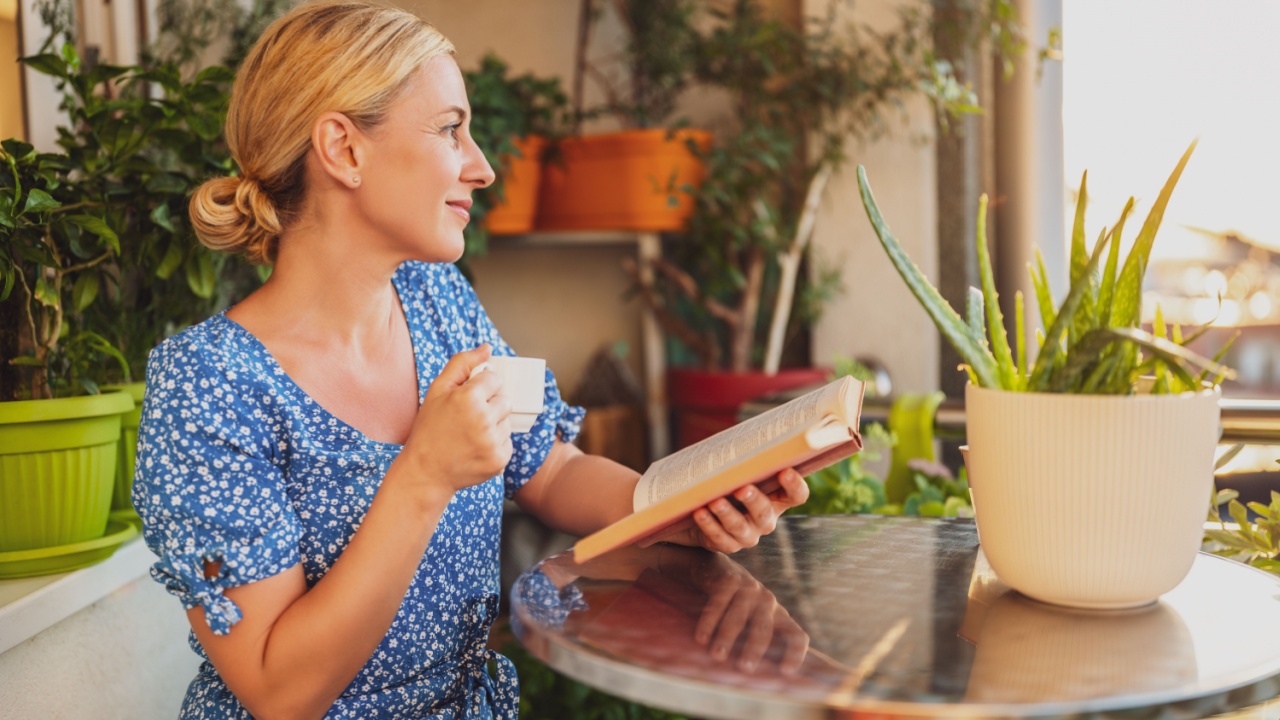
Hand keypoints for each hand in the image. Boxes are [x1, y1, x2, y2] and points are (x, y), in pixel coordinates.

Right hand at [400, 344, 513, 495]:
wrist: (425, 471)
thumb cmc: (430, 428)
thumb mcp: (438, 390)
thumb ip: (462, 363)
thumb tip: (488, 348)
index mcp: (468, 398)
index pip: (494, 378)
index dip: (480, 387)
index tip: (467, 398)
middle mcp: (483, 420)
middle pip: (505, 400)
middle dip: (490, 405)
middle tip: (468, 418)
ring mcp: (492, 442)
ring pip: (507, 421)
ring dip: (493, 425)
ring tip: (469, 434)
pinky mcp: (499, 461)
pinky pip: (508, 442)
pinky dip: (495, 444)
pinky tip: (475, 448)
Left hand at [665, 468, 809, 553]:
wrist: (697, 511)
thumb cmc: (724, 484)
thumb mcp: (737, 472)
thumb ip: (745, 460)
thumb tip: (745, 436)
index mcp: (776, 499)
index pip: (796, 495)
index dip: (795, 485)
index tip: (785, 471)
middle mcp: (765, 519)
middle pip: (764, 513)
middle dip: (753, 500)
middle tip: (742, 488)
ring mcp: (747, 535)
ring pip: (740, 527)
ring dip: (727, 514)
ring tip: (714, 502)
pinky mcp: (726, 545)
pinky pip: (719, 538)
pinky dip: (709, 525)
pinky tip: (700, 513)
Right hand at [684, 551, 808, 673]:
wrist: (716, 568)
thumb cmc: (737, 605)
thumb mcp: (755, 620)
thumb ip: (760, 642)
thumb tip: (762, 681)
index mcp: (778, 615)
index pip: (796, 635)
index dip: (795, 654)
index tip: (785, 672)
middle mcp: (767, 602)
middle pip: (764, 628)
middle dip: (754, 649)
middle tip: (744, 669)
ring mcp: (749, 589)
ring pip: (738, 617)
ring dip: (727, 637)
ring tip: (717, 656)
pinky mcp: (729, 581)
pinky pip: (718, 604)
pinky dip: (709, 622)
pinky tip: (701, 638)